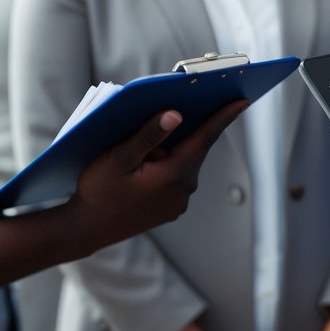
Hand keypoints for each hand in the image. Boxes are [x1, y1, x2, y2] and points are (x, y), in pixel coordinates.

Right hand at [67, 101, 248, 254]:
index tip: (243, 101)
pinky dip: (170, 164)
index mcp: (173, 175)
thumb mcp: (118, 159)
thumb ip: (147, 136)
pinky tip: (147, 162)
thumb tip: (175, 115)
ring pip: (186, 162)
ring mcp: (179, 201)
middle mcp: (183, 190)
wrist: (86, 229)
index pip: (205, 138)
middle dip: (193, 127)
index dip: (224, 116)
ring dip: (174, 148)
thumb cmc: (98, 192)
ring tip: (146, 147)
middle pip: (195, 148)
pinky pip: (178, 177)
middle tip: (192, 104)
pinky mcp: (172, 207)